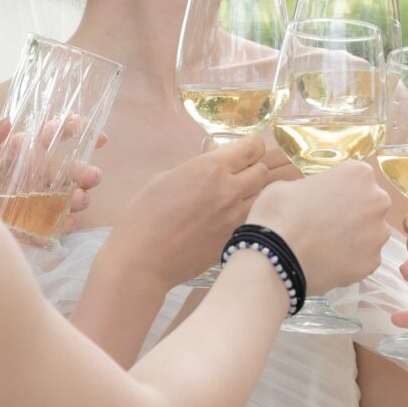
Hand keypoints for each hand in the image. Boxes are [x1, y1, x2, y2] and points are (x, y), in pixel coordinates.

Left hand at [0, 117, 101, 227]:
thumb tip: (5, 123)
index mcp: (16, 151)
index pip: (51, 136)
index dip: (75, 132)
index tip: (95, 134)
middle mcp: (26, 176)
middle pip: (62, 172)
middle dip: (82, 173)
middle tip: (92, 176)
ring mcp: (25, 202)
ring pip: (61, 200)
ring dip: (76, 199)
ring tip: (80, 200)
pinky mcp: (19, 227)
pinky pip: (44, 229)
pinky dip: (58, 228)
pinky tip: (66, 225)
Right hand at [113, 136, 295, 287]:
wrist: (143, 260)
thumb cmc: (144, 216)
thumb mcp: (166, 177)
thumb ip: (197, 166)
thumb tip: (214, 158)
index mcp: (210, 168)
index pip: (252, 147)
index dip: (251, 146)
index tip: (245, 150)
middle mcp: (230, 190)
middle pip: (263, 170)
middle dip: (254, 168)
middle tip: (240, 172)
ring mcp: (236, 217)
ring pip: (264, 196)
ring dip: (254, 192)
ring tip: (237, 196)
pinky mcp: (237, 238)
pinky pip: (254, 219)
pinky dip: (250, 214)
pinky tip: (232, 216)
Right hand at [247, 160, 389, 294]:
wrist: (275, 259)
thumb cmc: (278, 215)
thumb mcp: (289, 185)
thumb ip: (311, 187)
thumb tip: (312, 198)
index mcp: (359, 174)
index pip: (356, 178)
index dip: (339, 190)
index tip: (325, 200)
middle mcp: (377, 201)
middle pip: (369, 205)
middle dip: (353, 213)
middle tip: (325, 225)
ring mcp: (378, 234)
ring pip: (369, 234)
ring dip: (353, 238)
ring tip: (325, 247)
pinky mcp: (373, 263)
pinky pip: (363, 259)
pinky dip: (349, 261)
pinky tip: (327, 262)